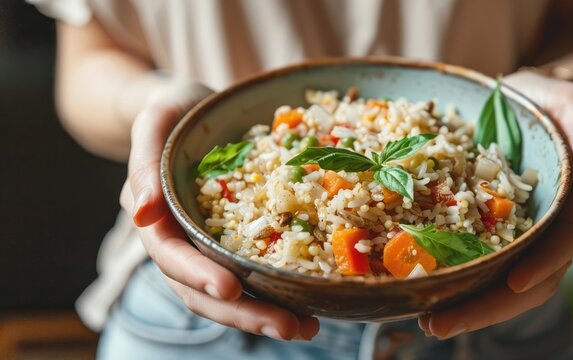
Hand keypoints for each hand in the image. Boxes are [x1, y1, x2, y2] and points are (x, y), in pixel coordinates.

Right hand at [119, 82, 319, 340]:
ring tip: (307, 328)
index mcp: (157, 218)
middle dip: (244, 313)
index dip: (199, 275)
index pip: (172, 256)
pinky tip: (309, 307)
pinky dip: (275, 295)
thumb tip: (141, 215)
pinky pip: (251, 276)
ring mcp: (207, 247)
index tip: (231, 289)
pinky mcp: (234, 244)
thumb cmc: (175, 110)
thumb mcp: (157, 120)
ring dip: (264, 315)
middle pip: (202, 291)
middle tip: (290, 326)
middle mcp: (180, 241)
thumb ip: (144, 162)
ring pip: (228, 294)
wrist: (194, 109)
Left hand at [419, 70, 572, 338]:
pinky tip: (427, 295)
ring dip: (470, 308)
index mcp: (569, 202)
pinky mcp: (489, 230)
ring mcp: (518, 233)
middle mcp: (545, 227)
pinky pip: (480, 265)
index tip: (513, 284)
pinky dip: (459, 285)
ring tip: (428, 323)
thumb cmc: (544, 99)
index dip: (541, 266)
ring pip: (503, 284)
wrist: (521, 99)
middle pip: (529, 282)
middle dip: (489, 307)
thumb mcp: (568, 100)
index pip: (561, 244)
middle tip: (440, 324)